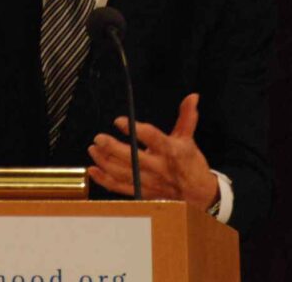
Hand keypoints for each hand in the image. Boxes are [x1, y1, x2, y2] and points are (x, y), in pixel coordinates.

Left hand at [87, 93, 218, 210]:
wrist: (198, 194)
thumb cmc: (191, 164)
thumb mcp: (189, 138)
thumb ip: (186, 116)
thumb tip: (192, 97)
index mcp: (170, 150)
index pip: (152, 138)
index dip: (135, 129)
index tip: (119, 121)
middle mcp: (158, 167)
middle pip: (132, 158)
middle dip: (112, 148)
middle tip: (99, 138)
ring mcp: (149, 181)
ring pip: (123, 173)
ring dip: (105, 162)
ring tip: (93, 149)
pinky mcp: (142, 192)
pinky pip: (120, 187)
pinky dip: (104, 180)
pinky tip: (93, 170)